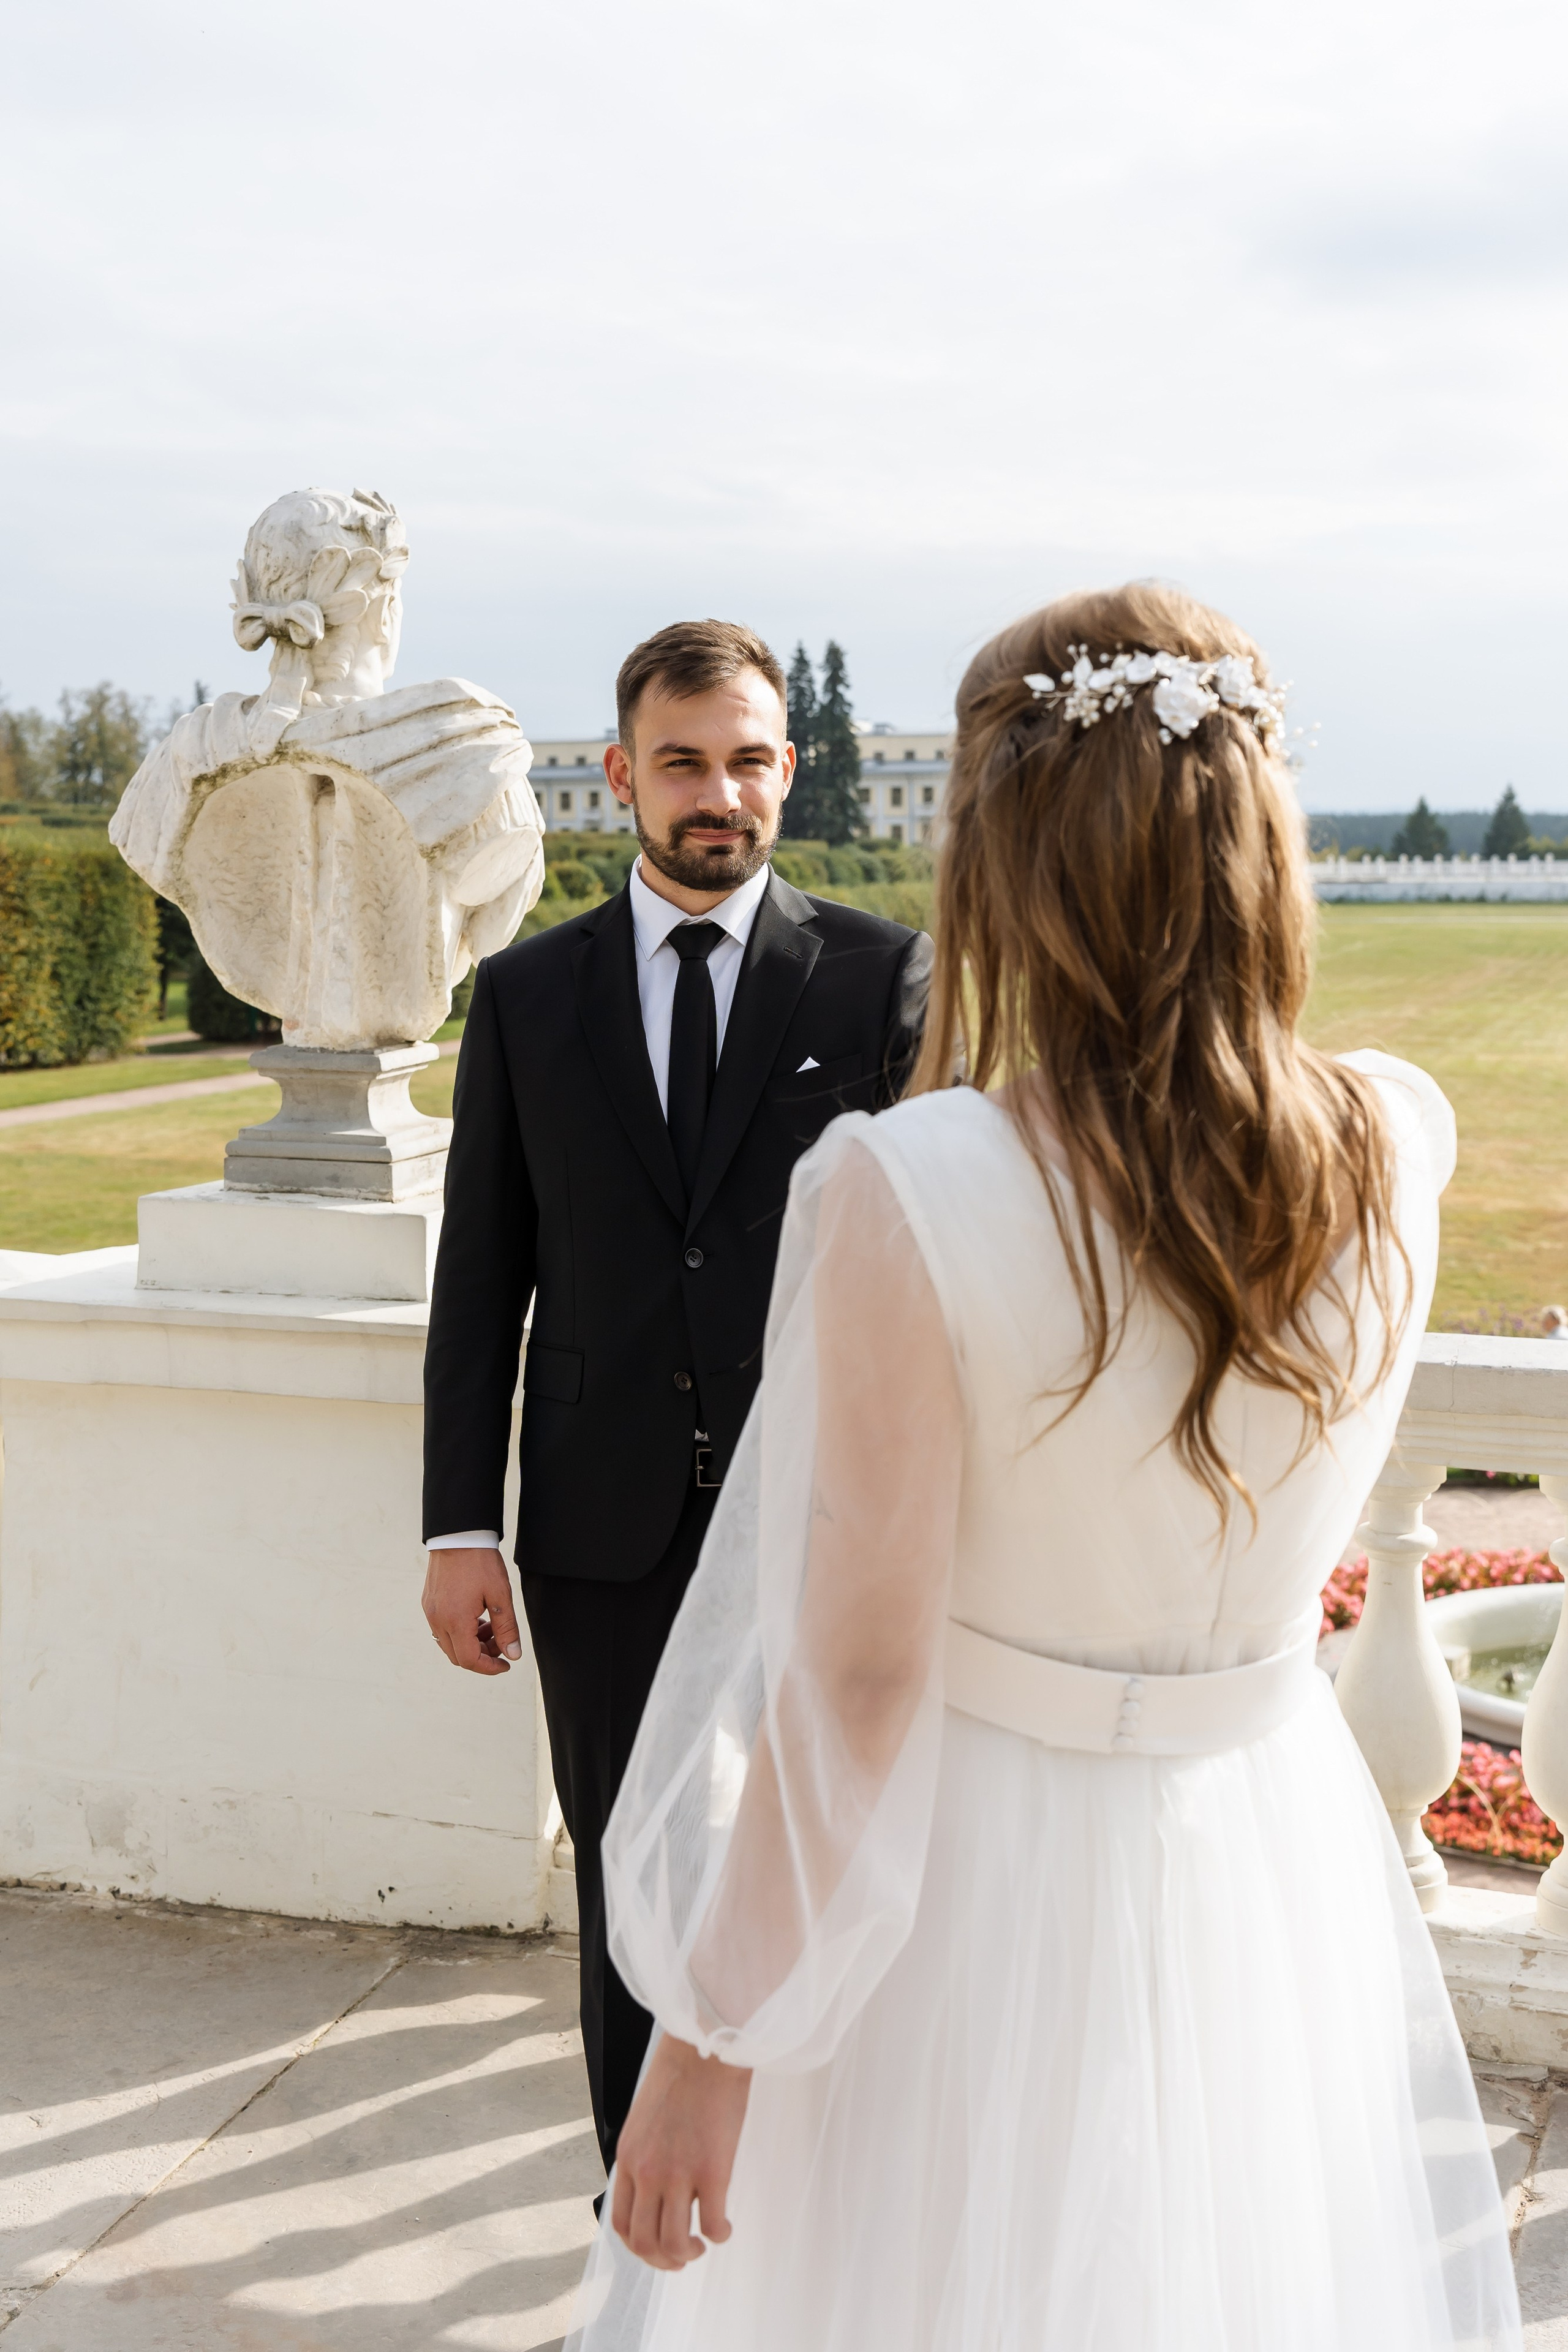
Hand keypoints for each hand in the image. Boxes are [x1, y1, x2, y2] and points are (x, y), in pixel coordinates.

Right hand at [422, 1546, 523, 1674]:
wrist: (458, 1534)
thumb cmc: (480, 1561)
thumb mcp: (501, 1595)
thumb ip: (507, 1628)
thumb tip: (513, 1654)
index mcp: (455, 1620)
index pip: (469, 1660)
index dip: (489, 1668)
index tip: (506, 1664)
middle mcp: (437, 1620)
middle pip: (458, 1656)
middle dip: (482, 1655)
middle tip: (501, 1642)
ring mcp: (430, 1611)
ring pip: (449, 1644)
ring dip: (471, 1643)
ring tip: (491, 1626)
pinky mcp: (429, 1603)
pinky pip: (443, 1629)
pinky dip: (460, 1631)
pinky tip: (477, 1617)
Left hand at [612, 2034, 751, 2269]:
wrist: (706, 2046)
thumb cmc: (680, 2074)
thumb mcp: (644, 2118)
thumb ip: (643, 2154)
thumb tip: (655, 2188)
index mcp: (627, 2158)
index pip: (620, 2224)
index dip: (639, 2247)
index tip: (658, 2246)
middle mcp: (646, 2172)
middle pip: (644, 2243)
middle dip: (664, 2260)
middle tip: (683, 2256)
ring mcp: (678, 2173)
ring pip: (675, 2243)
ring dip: (689, 2254)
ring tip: (702, 2243)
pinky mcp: (713, 2170)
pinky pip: (713, 2225)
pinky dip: (719, 2235)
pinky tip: (725, 2227)